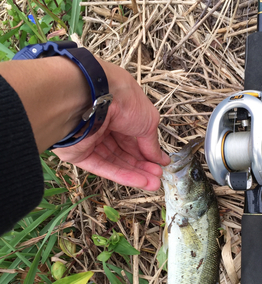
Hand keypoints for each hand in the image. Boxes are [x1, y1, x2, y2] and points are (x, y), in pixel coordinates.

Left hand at [53, 60, 169, 190]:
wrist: (90, 99)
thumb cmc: (121, 100)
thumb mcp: (148, 119)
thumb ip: (152, 142)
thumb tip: (159, 158)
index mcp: (118, 109)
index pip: (134, 134)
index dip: (147, 150)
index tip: (160, 163)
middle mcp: (103, 123)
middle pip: (124, 150)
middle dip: (143, 165)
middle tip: (158, 177)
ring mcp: (89, 138)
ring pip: (115, 160)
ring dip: (135, 173)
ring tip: (153, 184)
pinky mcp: (78, 152)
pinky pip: (101, 166)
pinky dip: (121, 175)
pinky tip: (139, 182)